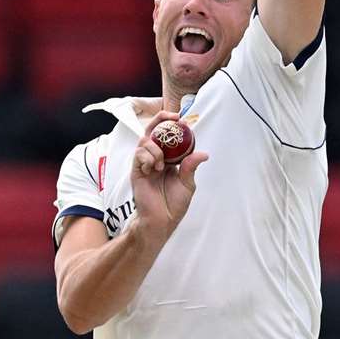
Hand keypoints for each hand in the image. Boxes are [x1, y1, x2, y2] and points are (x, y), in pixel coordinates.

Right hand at [131, 112, 208, 241]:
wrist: (161, 220)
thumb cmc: (174, 205)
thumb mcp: (187, 184)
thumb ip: (191, 167)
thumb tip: (203, 153)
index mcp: (168, 160)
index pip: (166, 136)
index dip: (171, 124)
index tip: (181, 118)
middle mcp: (155, 159)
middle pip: (152, 131)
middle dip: (159, 120)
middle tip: (171, 118)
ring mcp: (144, 164)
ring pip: (145, 142)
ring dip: (155, 149)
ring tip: (162, 165)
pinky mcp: (136, 171)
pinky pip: (138, 155)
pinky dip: (147, 157)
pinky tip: (153, 168)